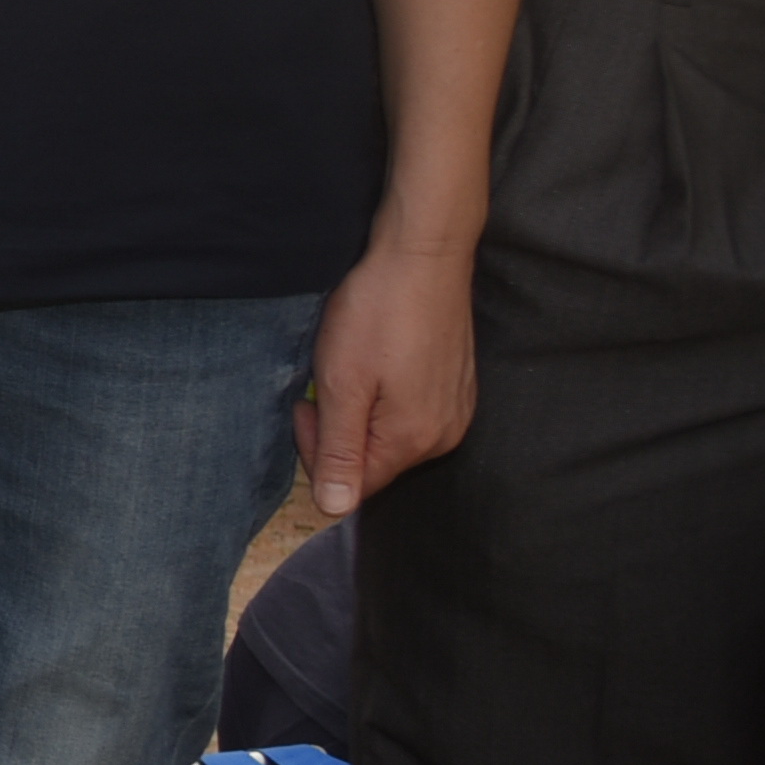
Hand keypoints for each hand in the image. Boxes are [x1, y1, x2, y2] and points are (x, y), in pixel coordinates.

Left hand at [294, 231, 473, 523]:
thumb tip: (334, 510)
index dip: (317, 451)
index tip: (308, 405)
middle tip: (324, 381)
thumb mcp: (343, 383)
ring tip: (351, 365)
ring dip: (359, 409)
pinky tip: (376, 358)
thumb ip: (339, 451)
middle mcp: (445, 434)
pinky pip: (409, 411)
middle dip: (337, 430)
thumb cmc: (379, 312)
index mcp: (415, 440)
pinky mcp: (457, 386)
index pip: (354, 484)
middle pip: (374, 460)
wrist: (423, 254)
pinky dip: (383, 394)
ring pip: (389, 434)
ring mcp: (456, 409)